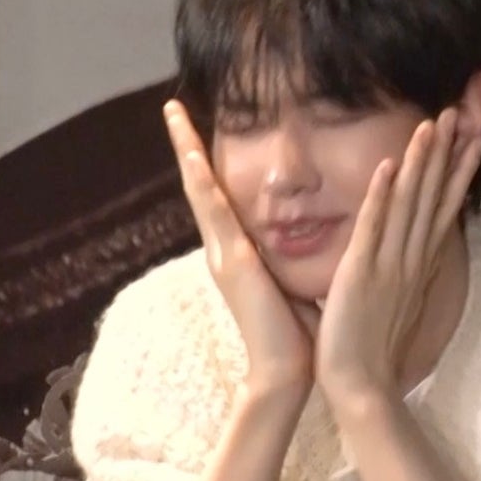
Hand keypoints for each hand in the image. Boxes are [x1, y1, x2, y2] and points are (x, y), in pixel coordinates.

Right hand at [163, 100, 314, 397]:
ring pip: (199, 190)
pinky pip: (214, 212)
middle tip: (171, 108)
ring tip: (173, 116)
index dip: (204, 162)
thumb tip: (309, 234)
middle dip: (184, 145)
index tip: (196, 131)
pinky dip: (202, 182)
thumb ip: (289, 255)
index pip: (217, 196)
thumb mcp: (291, 280)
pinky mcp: (232, 261)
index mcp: (236, 251)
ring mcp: (222, 253)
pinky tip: (192, 155)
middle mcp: (222, 247)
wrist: (286, 372)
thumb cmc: (297, 333)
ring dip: (185, 150)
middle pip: (198, 184)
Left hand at [314, 108, 480, 403]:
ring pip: (409, 204)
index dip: (457, 170)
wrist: (360, 385)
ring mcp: (389, 264)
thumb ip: (401, 271)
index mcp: (417, 264)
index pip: (442, 208)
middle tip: (457, 112)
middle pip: (433, 197)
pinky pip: (373, 227)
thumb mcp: (393, 300)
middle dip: (446, 153)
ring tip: (431, 124)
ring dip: (420, 163)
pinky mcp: (361, 272)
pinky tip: (388, 166)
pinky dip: (381, 196)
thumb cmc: (371, 347)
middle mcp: (410, 259)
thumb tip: (410, 253)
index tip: (472, 136)